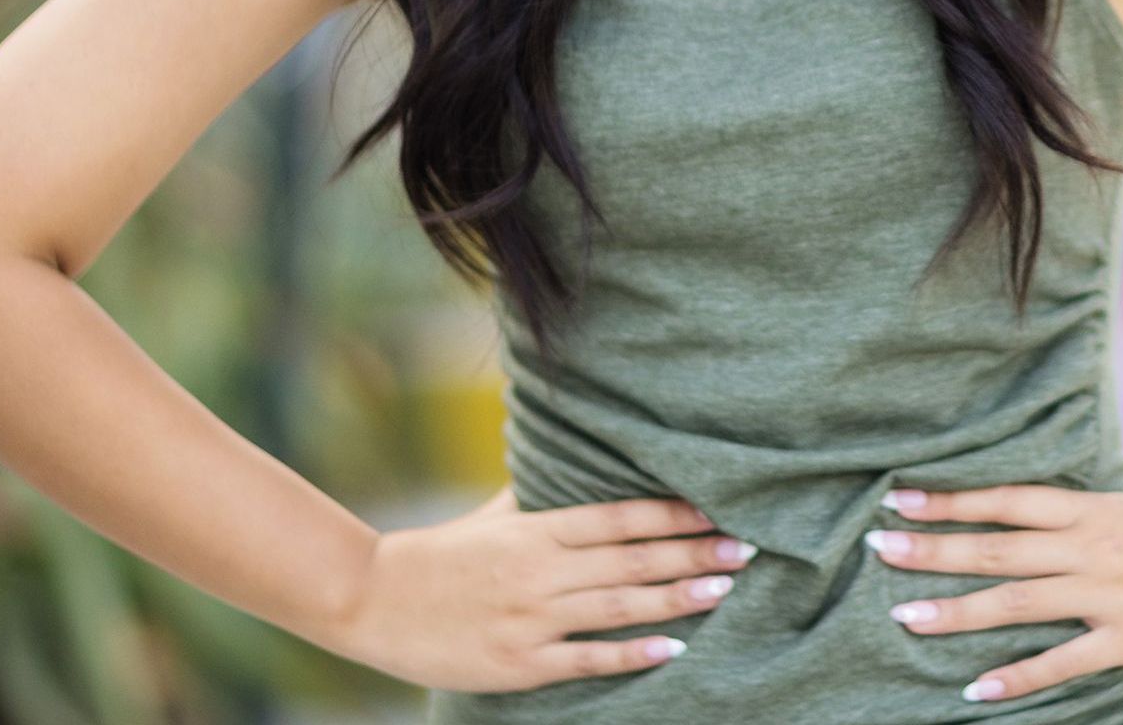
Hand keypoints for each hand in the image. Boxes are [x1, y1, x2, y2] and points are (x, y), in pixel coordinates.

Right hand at [334, 486, 757, 691]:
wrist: (375, 599)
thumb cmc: (446, 551)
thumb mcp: (499, 511)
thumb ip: (547, 494)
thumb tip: (590, 458)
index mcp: (539, 528)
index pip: (621, 516)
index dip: (674, 513)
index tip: (720, 507)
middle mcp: (541, 570)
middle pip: (632, 560)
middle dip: (694, 553)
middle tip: (747, 546)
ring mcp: (531, 618)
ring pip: (619, 607)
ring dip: (677, 598)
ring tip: (725, 587)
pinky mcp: (519, 663)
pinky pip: (585, 658)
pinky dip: (631, 654)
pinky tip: (673, 649)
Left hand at [866, 481, 1122, 703]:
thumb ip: (1086, 508)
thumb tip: (1046, 502)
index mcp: (1087, 509)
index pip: (1004, 498)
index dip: (950, 498)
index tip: (899, 495)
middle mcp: (1087, 546)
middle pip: (996, 546)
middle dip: (933, 547)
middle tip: (879, 544)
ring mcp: (1105, 593)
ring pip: (1016, 600)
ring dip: (957, 610)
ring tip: (904, 615)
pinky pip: (1062, 659)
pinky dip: (1017, 675)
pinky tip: (975, 688)